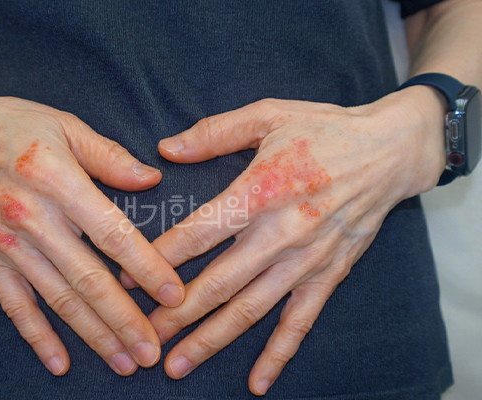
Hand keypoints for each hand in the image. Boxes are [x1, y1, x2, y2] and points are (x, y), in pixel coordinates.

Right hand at [0, 76, 184, 375]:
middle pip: (87, 279)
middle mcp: (33, 219)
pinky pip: (14, 304)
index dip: (146, 267)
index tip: (173, 295)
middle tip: (152, 349)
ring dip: (92, 335)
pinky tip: (60, 362)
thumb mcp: (67, 126)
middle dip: (124, 319)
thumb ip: (110, 157)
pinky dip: (37, 336)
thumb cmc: (14, 126)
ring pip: (57, 299)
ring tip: (123, 362)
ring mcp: (8, 243)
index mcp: (59, 182)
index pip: (112, 234)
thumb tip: (151, 179)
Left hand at [142, 89, 444, 394]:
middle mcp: (282, 232)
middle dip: (176, 312)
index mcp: (261, 189)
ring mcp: (307, 260)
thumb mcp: (268, 115)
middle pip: (219, 282)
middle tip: (141, 334)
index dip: (158, 258)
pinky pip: (301, 322)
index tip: (126, 278)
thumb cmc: (325, 130)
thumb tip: (165, 149)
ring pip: (251, 309)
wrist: (389, 151)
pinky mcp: (329, 275)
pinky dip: (279, 354)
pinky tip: (257, 382)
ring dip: (212, 339)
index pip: (198, 233)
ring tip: (177, 364)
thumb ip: (214, 133)